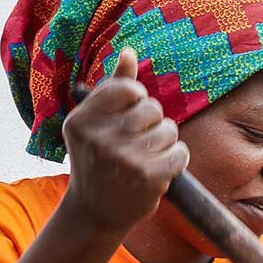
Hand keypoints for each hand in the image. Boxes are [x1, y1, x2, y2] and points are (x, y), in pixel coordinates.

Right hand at [60, 48, 189, 232]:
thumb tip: (130, 51)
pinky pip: (181, 152)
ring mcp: (124, 158)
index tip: (134, 112)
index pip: (127, 88)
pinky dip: (177, 159)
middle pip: (152, 108)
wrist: (97, 211)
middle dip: (153, 122)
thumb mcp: (95, 123)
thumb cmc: (98, 160)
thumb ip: (113, 87)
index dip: (138, 98)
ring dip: (166, 141)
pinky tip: (161, 169)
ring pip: (169, 129)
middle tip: (139, 141)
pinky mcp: (149, 176)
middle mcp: (100, 137)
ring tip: (148, 156)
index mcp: (81, 120)